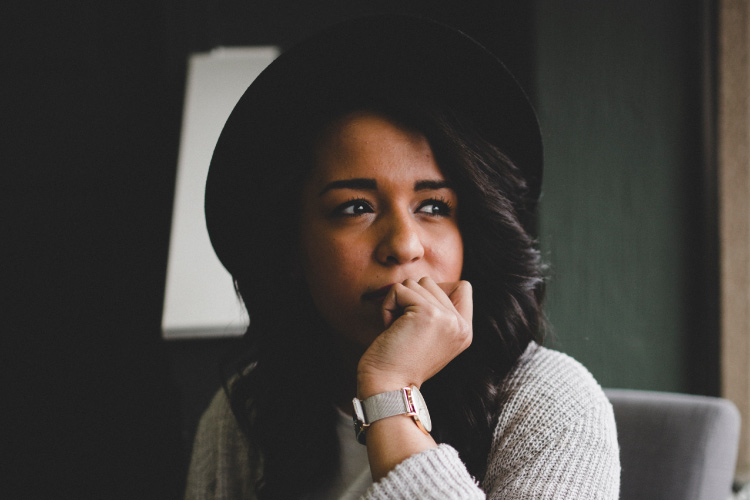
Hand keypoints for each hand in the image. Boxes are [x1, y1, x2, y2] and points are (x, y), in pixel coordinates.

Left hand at [356, 277, 472, 398]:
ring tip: (398, 330)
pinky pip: (399, 290)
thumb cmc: (399, 362)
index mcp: (465, 331)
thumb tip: (424, 282)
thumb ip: (437, 311)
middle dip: (410, 300)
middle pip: (431, 282)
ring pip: (415, 282)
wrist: (388, 387)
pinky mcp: (427, 313)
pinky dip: (387, 306)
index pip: (463, 287)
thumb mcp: (430, 337)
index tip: (419, 318)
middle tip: (405, 330)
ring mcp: (446, 318)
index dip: (435, 292)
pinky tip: (390, 329)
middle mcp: (461, 324)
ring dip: (397, 303)